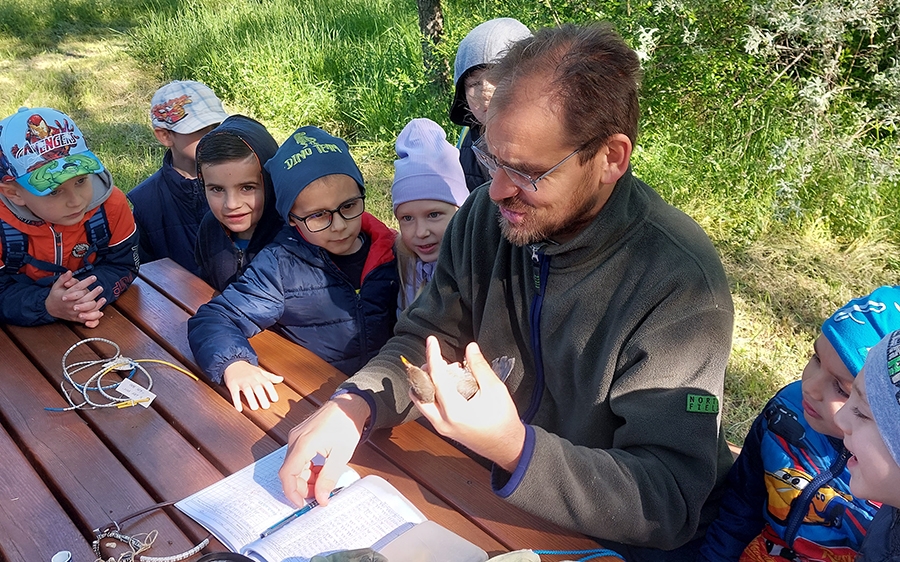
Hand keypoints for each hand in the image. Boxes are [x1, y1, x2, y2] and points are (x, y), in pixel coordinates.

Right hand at [45, 272, 106, 326]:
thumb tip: (69, 272)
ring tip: (104, 299)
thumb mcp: (56, 286)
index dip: (86, 282)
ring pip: (87, 309)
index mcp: (65, 296)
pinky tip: (101, 312)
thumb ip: (63, 279)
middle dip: (94, 293)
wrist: (50, 309)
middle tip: (100, 287)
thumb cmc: (55, 296)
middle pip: (84, 299)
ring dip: (97, 305)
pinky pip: (87, 319)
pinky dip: (94, 317)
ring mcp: (74, 313)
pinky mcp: (76, 319)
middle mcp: (70, 305)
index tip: (94, 277)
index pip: (77, 288)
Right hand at [223, 361, 283, 411]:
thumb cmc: (248, 370)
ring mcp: (241, 382)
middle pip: (257, 388)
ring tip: (254, 408)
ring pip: (247, 390)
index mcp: (259, 376)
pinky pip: (234, 394)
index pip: (267, 383)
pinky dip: (237, 401)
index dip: (272, 391)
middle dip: (262, 397)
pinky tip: (239, 409)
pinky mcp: (232, 385)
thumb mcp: (260, 371)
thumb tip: (281, 379)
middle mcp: (251, 378)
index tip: (275, 400)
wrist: (232, 362)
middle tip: (266, 407)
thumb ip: (270, 377)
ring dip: (251, 400)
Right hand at [279, 393, 369, 506]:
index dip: (292, 493)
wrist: (348, 405)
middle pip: (290, 471)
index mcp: (303, 444)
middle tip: (319, 495)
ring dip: (305, 478)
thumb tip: (321, 498)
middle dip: (302, 487)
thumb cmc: (346, 424)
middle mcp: (295, 440)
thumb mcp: (341, 455)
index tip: (302, 505)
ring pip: (294, 466)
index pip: (287, 474)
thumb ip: (329, 478)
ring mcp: (296, 437)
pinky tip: (320, 471)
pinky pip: (297, 458)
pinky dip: (307, 468)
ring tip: (323, 483)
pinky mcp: (300, 437)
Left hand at [413, 336, 525, 471]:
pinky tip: (448, 385)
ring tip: (444, 372)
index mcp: (455, 411)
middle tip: (439, 360)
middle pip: (420, 391)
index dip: (433, 356)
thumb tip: (470, 347)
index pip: (436, 378)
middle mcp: (442, 421)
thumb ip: (480, 367)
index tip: (431, 340)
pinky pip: (428, 408)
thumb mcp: (495, 390)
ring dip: (427, 383)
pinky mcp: (443, 429)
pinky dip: (432, 394)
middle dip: (425, 372)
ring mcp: (440, 427)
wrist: (507, 446)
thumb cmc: (504, 419)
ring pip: (421, 401)